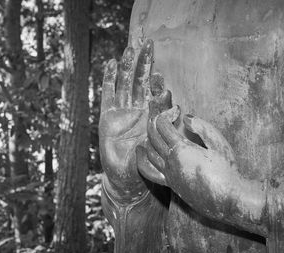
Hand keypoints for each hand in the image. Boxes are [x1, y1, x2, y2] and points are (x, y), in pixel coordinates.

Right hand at [99, 40, 170, 202]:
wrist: (125, 176)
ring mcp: (122, 110)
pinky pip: (108, 94)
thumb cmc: (144, 163)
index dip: (158, 83)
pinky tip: (111, 63)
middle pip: (141, 81)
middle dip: (144, 63)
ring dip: (128, 66)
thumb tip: (176, 109)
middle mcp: (138, 109)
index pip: (156, 94)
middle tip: (148, 44)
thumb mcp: (156, 145)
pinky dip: (109, 79)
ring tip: (131, 48)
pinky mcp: (107, 115)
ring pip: (125, 83)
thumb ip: (163, 127)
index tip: (161, 77)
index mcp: (152, 115)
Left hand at [137, 105, 265, 232]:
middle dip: (155, 122)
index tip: (177, 110)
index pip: (162, 125)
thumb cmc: (228, 171)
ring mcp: (168, 174)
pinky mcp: (170, 184)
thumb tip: (185, 118)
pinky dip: (142, 159)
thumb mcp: (219, 144)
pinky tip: (141, 152)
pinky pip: (148, 171)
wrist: (228, 200)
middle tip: (165, 115)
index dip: (167, 113)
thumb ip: (203, 128)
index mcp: (181, 150)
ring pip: (148, 152)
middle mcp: (170, 162)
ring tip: (156, 128)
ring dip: (149, 137)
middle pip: (152, 136)